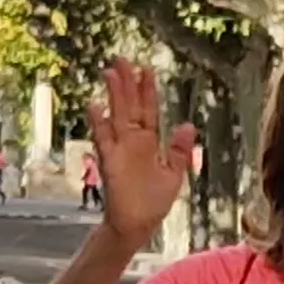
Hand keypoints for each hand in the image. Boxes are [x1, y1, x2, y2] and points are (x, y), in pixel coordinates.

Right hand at [90, 57, 188, 238]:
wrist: (138, 225)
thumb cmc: (154, 202)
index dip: (148, 90)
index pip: (149, 110)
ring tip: (111, 72)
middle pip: (130, 106)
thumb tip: (187, 124)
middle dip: (127, 83)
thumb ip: (179, 151)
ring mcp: (120, 149)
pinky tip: (95, 105)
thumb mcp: (174, 174)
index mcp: (150, 142)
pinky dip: (99, 123)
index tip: (147, 68)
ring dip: (114, 95)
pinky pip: (104, 139)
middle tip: (122, 59)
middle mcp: (133, 141)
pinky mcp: (110, 161)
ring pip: (116, 115)